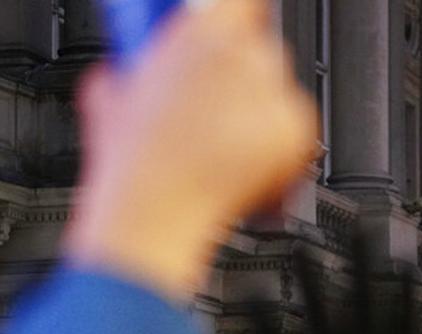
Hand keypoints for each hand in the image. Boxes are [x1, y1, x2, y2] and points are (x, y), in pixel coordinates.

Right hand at [64, 0, 315, 300]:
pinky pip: (296, 126)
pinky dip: (277, 142)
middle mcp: (249, 59)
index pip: (244, 0)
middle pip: (260, 47)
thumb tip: (141, 65)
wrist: (158, 213)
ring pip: (278, 88)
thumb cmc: (135, 159)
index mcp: (205, 34)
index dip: (239, 10)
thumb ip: (138, 63)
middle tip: (210, 99)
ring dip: (256, 108)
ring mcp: (278, 99)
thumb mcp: (112, 90)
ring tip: (219, 140)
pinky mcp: (298, 136)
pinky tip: (241, 159)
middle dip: (239, 70)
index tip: (233, 17)